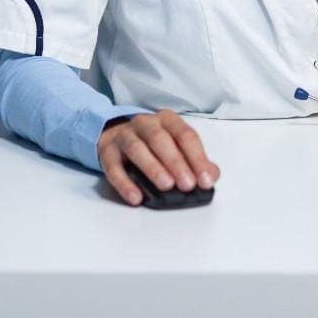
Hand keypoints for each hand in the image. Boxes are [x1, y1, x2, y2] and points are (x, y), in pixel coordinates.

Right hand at [96, 109, 219, 206]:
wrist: (115, 136)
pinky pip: (113, 167)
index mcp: (167, 120)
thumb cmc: (153, 144)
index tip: (205, 180)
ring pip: (137, 148)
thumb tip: (211, 176)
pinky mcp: (107, 152)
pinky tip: (136, 197)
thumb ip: (194, 160)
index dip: (197, 158)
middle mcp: (145, 124)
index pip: (185, 135)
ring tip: (166, 186)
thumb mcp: (175, 146)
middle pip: (160, 139)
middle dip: (176, 162)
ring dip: (152, 167)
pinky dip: (124, 183)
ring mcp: (124, 136)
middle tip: (187, 185)